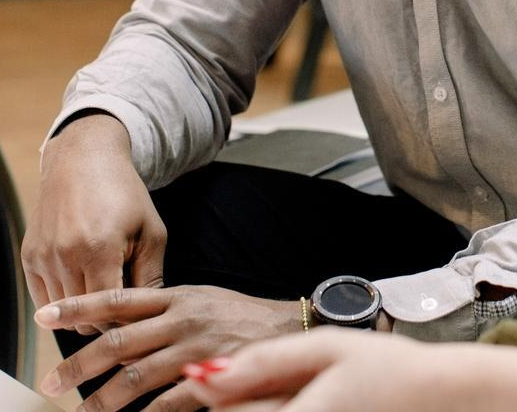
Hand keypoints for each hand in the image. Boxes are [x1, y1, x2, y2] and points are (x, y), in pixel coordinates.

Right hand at [21, 114, 166, 334]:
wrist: (83, 163)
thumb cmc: (125, 196)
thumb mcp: (151, 232)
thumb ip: (151, 277)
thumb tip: (149, 316)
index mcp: (99, 250)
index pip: (109, 309)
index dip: (127, 318)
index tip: (140, 316)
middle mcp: (64, 256)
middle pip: (84, 318)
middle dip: (106, 318)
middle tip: (124, 306)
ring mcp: (42, 258)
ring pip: (62, 314)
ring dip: (84, 312)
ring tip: (106, 292)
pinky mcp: (29, 258)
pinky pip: (44, 301)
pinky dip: (64, 302)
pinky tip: (85, 285)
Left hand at [35, 285, 300, 411]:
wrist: (290, 327)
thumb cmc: (239, 315)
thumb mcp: (199, 299)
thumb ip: (161, 310)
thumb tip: (113, 326)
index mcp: (176, 296)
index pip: (118, 299)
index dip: (79, 307)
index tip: (45, 318)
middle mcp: (183, 318)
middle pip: (118, 341)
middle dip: (78, 365)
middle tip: (53, 384)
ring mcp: (198, 347)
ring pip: (136, 377)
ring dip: (103, 400)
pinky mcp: (216, 374)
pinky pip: (171, 401)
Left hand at [186, 329, 516, 411]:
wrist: (445, 398)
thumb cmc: (391, 369)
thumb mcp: (329, 348)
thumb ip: (263, 362)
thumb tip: (203, 374)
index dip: (225, 390)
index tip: (247, 371)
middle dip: (246, 404)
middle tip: (298, 384)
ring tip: (309, 394)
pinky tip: (318, 405)